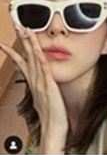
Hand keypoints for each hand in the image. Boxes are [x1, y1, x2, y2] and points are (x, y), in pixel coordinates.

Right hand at [1, 27, 67, 152]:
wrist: (53, 128)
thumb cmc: (51, 115)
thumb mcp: (44, 98)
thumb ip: (41, 89)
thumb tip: (40, 84)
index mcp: (34, 83)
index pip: (22, 63)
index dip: (14, 52)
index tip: (4, 42)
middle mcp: (35, 81)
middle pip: (26, 57)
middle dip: (22, 41)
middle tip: (18, 26)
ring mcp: (41, 84)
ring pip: (34, 60)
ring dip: (30, 44)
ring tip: (26, 30)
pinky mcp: (50, 87)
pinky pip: (44, 70)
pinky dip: (40, 59)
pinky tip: (37, 50)